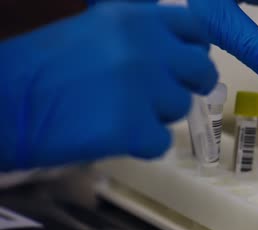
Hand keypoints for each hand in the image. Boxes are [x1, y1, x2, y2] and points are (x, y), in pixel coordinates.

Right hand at [0, 2, 217, 170]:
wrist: (7, 101)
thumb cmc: (46, 66)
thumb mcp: (98, 31)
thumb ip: (142, 38)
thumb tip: (176, 53)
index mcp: (137, 19)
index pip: (195, 30)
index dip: (195, 50)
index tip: (185, 65)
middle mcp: (148, 48)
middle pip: (201, 71)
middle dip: (187, 85)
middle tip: (162, 97)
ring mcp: (144, 88)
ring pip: (181, 108)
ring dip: (158, 115)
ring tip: (122, 114)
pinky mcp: (134, 127)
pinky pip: (162, 142)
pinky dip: (143, 144)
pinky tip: (117, 137)